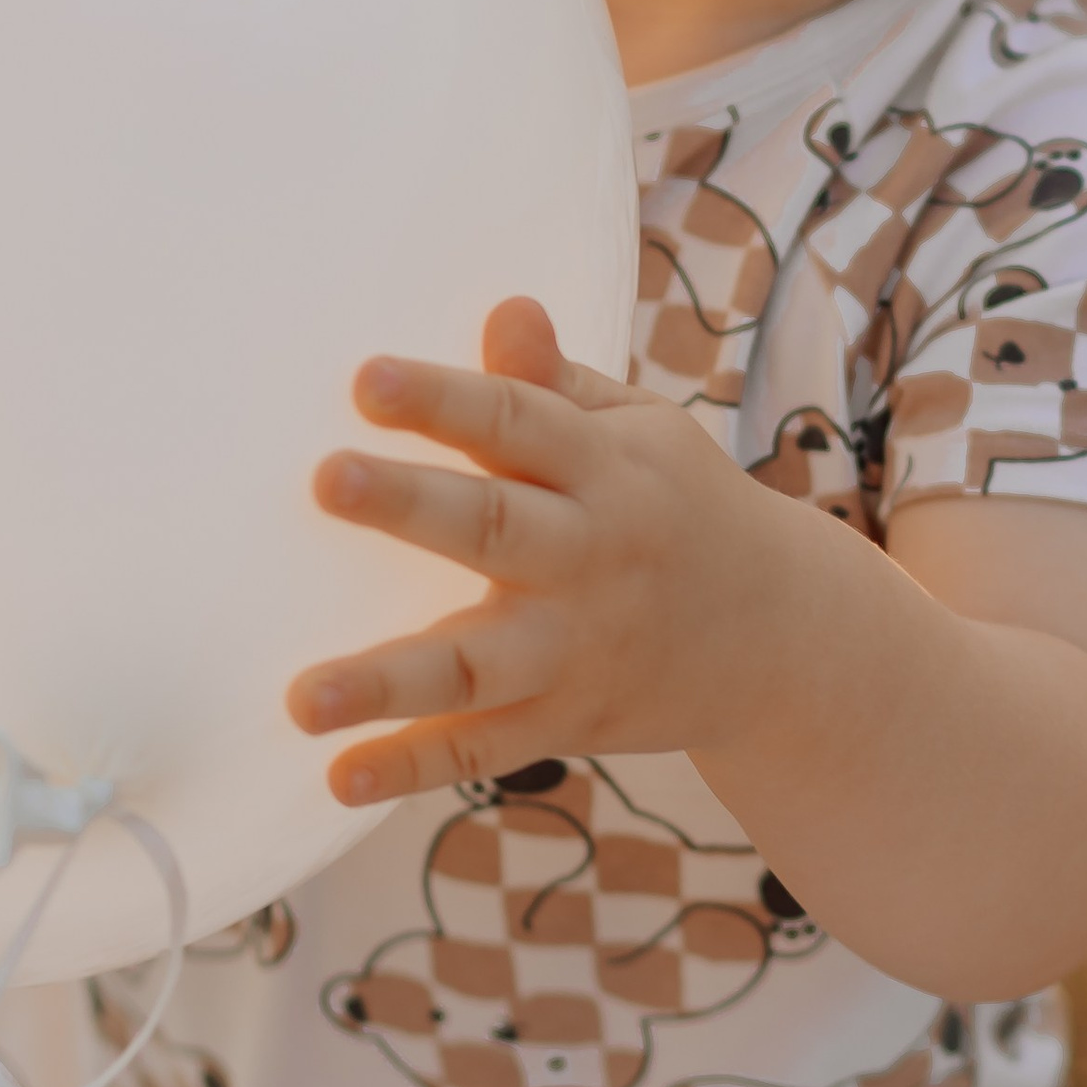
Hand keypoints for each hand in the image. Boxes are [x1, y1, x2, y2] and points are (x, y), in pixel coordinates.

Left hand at [287, 294, 790, 805]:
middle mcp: (591, 558)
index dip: (444, 397)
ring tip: (301, 696)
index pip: (517, 422)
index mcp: (607, 470)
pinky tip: (341, 777)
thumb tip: (506, 309)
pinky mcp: (566, 722)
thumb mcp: (640, 431)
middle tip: (325, 478)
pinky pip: (484, 750)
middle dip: (410, 505)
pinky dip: (415, 769)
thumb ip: (556, 383)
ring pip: (477, 667)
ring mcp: (577, 650)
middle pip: (494, 530)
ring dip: (389, 682)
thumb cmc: (680, 508)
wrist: (785, 639)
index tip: (363, 377)